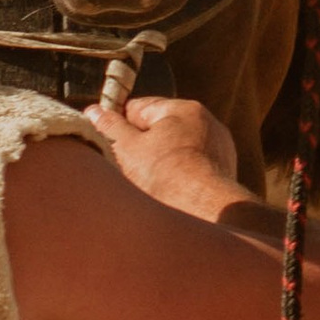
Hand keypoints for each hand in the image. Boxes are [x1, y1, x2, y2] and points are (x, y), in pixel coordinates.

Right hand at [91, 88, 246, 219]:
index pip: (139, 107)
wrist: (206, 212)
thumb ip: (110, 127)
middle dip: (142, 143)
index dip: (119, 123)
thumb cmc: (165, 177)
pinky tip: (170, 190)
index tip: (107, 139)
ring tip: (148, 182)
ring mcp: (219, 145)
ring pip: (179, 147)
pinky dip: (182, 173)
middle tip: (125, 165)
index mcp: (181, 108)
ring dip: (163, 159)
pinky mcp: (225, 169)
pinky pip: (195, 164)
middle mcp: (206, 121)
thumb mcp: (127, 149)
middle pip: (162, 127)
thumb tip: (94, 111)